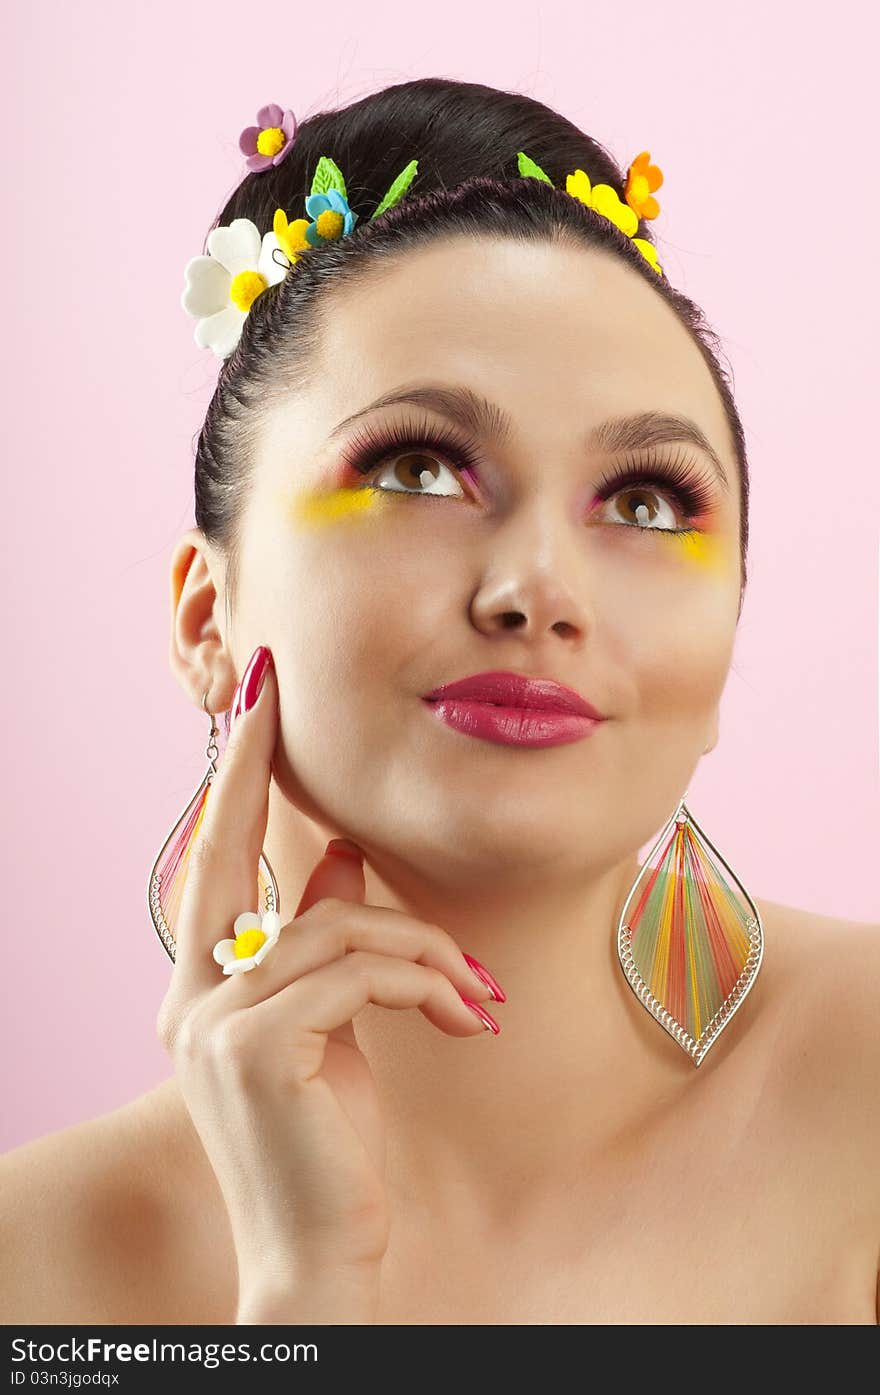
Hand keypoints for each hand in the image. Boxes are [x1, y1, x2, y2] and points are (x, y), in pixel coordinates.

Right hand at [156, 646, 503, 1295]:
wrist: (320, 1250)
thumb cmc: (329, 1137)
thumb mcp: (331, 1023)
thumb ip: (323, 937)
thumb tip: (344, 853)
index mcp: (198, 988)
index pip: (212, 861)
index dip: (230, 780)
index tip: (251, 704)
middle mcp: (186, 997)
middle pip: (229, 854)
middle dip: (251, 763)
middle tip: (274, 693)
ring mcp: (209, 1020)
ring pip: (334, 923)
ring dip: (420, 947)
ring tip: (473, 993)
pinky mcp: (255, 1046)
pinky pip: (358, 970)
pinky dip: (424, 983)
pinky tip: (464, 1017)